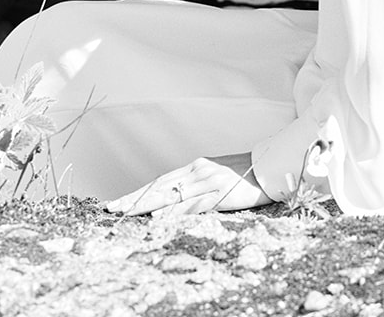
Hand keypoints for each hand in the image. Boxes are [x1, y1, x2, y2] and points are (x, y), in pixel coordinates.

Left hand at [102, 153, 273, 216]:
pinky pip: (194, 204)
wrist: (271, 165)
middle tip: (112, 208)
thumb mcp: (215, 175)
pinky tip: (161, 217)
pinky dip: (175, 211)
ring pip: (172, 195)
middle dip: (134, 199)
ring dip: (148, 205)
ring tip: (127, 213)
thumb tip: (174, 198)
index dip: (138, 192)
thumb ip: (196, 184)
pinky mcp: (221, 193)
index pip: (160, 181)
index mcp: (195, 167)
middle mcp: (198, 171)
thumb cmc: (243, 174)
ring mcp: (209, 181)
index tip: (118, 202)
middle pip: (160, 187)